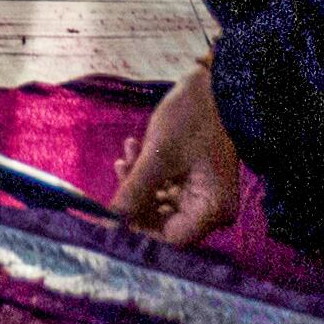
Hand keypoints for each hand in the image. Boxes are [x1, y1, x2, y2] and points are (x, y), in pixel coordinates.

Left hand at [111, 57, 245, 243]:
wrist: (214, 84)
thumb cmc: (192, 119)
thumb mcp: (158, 155)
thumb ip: (134, 191)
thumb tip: (109, 222)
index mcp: (211, 209)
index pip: (170, 238)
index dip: (140, 229)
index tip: (113, 214)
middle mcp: (211, 209)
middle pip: (163, 221)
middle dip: (136, 198)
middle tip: (121, 167)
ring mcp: (203, 194)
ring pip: (160, 202)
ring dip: (138, 181)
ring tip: (128, 151)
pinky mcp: (194, 180)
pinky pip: (166, 187)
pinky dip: (147, 172)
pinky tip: (133, 148)